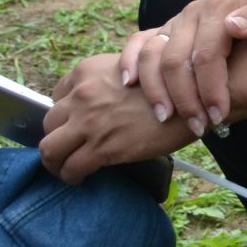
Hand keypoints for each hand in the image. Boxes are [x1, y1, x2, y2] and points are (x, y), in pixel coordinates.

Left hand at [39, 55, 195, 185]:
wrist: (198, 100)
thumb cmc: (175, 85)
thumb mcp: (134, 67)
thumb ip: (111, 79)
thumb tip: (104, 101)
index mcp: (89, 70)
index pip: (58, 95)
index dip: (65, 112)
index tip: (74, 123)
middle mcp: (83, 93)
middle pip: (49, 122)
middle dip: (57, 136)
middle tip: (68, 148)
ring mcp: (90, 122)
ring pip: (50, 148)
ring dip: (55, 160)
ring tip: (66, 167)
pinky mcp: (102, 148)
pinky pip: (71, 168)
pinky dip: (70, 176)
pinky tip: (80, 178)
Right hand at [121, 0, 246, 127]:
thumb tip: (234, 26)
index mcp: (219, 9)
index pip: (207, 55)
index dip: (210, 88)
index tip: (218, 116)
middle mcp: (192, 14)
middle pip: (175, 59)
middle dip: (184, 98)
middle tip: (196, 126)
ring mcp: (175, 21)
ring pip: (152, 54)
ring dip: (155, 89)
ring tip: (165, 118)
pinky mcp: (164, 28)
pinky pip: (137, 42)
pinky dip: (129, 61)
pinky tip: (130, 86)